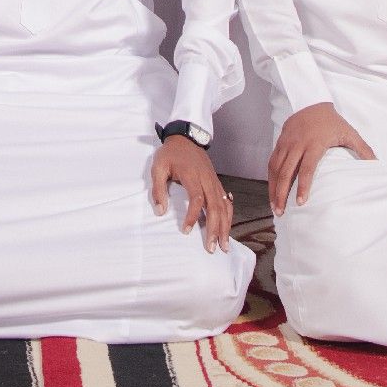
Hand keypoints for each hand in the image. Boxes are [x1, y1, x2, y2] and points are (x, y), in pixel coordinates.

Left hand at [150, 135, 231, 250]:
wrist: (186, 138)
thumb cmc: (171, 154)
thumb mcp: (158, 167)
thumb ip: (158, 189)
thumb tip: (160, 212)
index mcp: (192, 175)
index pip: (197, 198)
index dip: (193, 216)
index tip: (186, 231)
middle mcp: (207, 180)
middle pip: (215, 206)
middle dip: (214, 229)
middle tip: (211, 248)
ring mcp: (214, 182)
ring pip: (225, 206)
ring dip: (225, 226)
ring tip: (224, 245)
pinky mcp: (217, 183)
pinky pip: (227, 202)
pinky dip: (229, 217)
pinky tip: (227, 229)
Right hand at [267, 101, 374, 212]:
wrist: (311, 102)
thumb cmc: (332, 121)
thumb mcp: (349, 133)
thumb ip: (363, 149)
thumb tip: (377, 164)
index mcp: (314, 144)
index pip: (307, 168)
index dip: (303, 186)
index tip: (300, 202)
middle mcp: (297, 144)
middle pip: (286, 172)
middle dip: (282, 193)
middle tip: (281, 211)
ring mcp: (286, 143)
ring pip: (276, 168)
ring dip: (273, 188)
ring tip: (275, 206)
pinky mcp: (279, 142)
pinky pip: (272, 162)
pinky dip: (270, 178)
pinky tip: (272, 190)